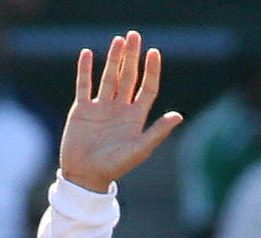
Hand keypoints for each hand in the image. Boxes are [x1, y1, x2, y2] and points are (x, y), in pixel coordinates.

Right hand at [58, 33, 181, 193]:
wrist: (85, 178)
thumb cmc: (114, 167)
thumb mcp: (139, 149)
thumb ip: (157, 132)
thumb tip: (179, 116)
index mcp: (135, 117)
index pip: (147, 88)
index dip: (151, 70)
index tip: (153, 53)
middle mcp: (120, 109)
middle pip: (128, 77)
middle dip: (132, 57)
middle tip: (134, 36)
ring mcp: (101, 108)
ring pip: (109, 77)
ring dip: (113, 59)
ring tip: (118, 40)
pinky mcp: (82, 110)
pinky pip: (84, 85)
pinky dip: (85, 70)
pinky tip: (87, 54)